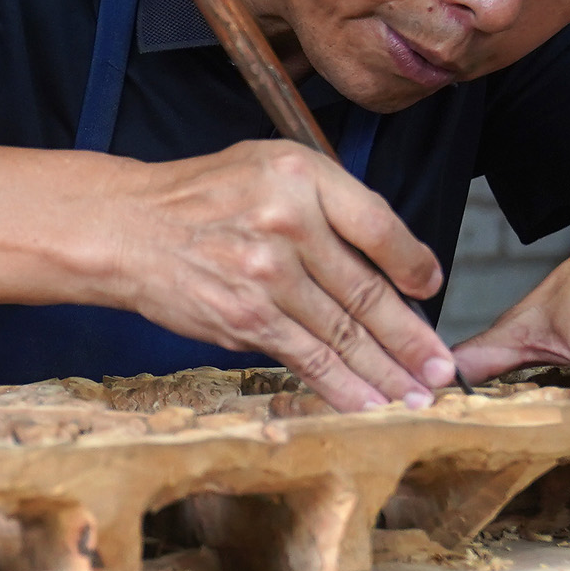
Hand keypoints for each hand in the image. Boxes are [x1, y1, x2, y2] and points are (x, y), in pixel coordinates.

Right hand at [102, 140, 454, 411]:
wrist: (126, 228)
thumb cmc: (202, 198)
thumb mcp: (268, 166)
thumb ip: (328, 201)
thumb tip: (390, 260)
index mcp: (301, 174)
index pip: (378, 225)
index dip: (414, 264)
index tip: (433, 289)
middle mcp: (287, 220)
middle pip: (367, 290)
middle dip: (412, 338)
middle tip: (443, 368)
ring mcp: (266, 274)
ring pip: (343, 332)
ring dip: (387, 372)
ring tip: (418, 395)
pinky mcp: (245, 318)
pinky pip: (307, 357)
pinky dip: (343, 387)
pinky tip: (369, 404)